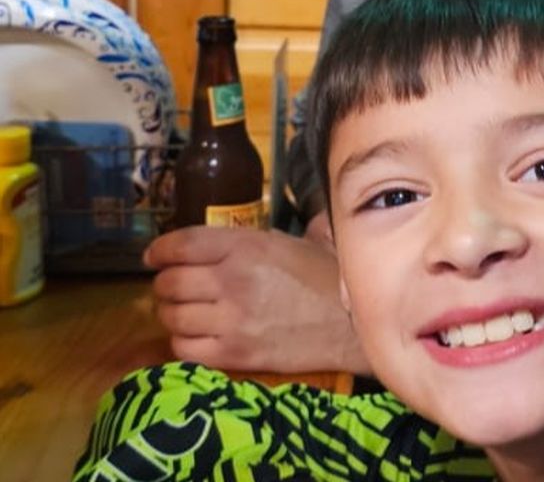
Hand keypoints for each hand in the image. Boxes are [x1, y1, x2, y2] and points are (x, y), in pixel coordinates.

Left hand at [144, 226, 369, 374]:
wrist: (352, 325)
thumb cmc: (328, 278)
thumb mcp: (296, 242)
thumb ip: (260, 236)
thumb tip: (243, 227)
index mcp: (248, 245)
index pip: (183, 243)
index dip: (160, 249)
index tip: (152, 256)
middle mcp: (233, 279)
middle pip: (170, 281)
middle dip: (164, 284)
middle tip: (171, 286)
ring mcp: (231, 319)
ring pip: (172, 316)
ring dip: (170, 313)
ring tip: (181, 311)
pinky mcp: (234, 354)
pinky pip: (184, 349)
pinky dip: (182, 342)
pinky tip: (196, 336)